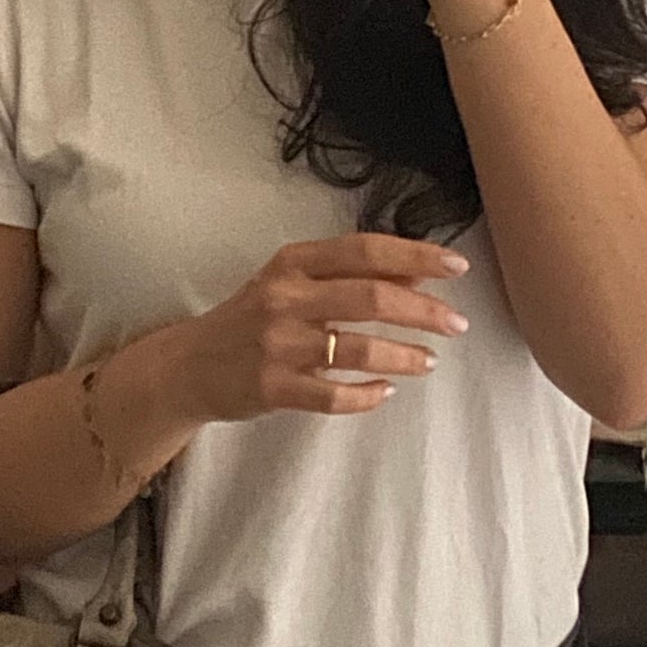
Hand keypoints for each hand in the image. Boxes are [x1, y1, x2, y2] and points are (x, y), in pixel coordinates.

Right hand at [147, 233, 471, 423]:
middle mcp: (285, 297)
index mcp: (293, 262)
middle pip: (369, 298)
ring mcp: (277, 344)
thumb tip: (419, 277)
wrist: (190, 364)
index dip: (415, 256)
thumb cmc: (253, 317)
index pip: (364, 250)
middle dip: (423, 312)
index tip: (456, 266)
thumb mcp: (294, 284)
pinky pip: (332, 396)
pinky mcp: (271, 388)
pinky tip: (386, 392)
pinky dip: (366, 396)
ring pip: (357, 350)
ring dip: (403, 356)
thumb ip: (350, 277)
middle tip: (456, 324)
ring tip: (429, 361)